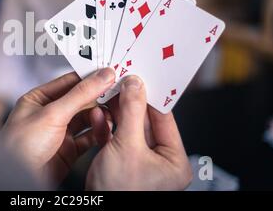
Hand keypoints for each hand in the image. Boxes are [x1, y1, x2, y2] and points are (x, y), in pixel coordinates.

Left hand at [0, 68, 114, 185]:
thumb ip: (80, 94)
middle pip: (80, 100)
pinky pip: (88, 137)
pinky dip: (98, 133)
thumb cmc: (20, 147)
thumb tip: (102, 76)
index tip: (109, 72)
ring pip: (86, 119)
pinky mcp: (68, 150)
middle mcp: (49, 114)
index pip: (68, 82)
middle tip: (116, 92)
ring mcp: (59, 132)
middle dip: (98, 97)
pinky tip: (104, 130)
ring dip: (99, 116)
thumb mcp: (52, 114)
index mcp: (38, 100)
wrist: (18, 180)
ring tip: (108, 115)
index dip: (89, 77)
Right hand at [86, 76, 192, 190]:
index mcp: (174, 160)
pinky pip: (116, 138)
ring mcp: (139, 161)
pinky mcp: (121, 161)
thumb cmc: (120, 193)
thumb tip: (135, 86)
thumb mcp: (128, 146)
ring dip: (115, 113)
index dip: (150, 96)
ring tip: (105, 96)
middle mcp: (159, 161)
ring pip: (128, 127)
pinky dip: (106, 126)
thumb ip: (132, 112)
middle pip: (144, 121)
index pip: (164, 118)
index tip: (139, 79)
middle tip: (119, 84)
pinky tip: (98, 116)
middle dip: (129, 103)